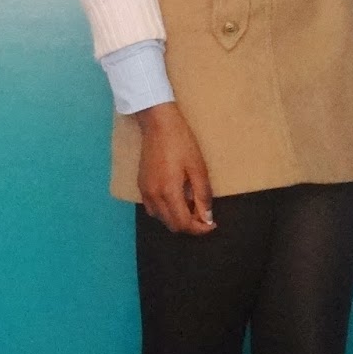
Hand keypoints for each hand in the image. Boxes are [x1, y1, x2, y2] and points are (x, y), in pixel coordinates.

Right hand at [136, 103, 215, 233]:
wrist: (158, 124)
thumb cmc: (181, 142)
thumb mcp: (198, 168)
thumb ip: (203, 195)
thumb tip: (207, 218)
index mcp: (168, 192)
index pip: (183, 224)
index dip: (199, 229)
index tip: (211, 223)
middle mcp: (153, 196)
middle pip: (172, 225)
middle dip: (190, 225)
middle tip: (204, 215)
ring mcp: (144, 191)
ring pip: (161, 218)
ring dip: (177, 218)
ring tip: (190, 205)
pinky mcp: (141, 185)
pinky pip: (152, 208)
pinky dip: (165, 211)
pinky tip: (175, 199)